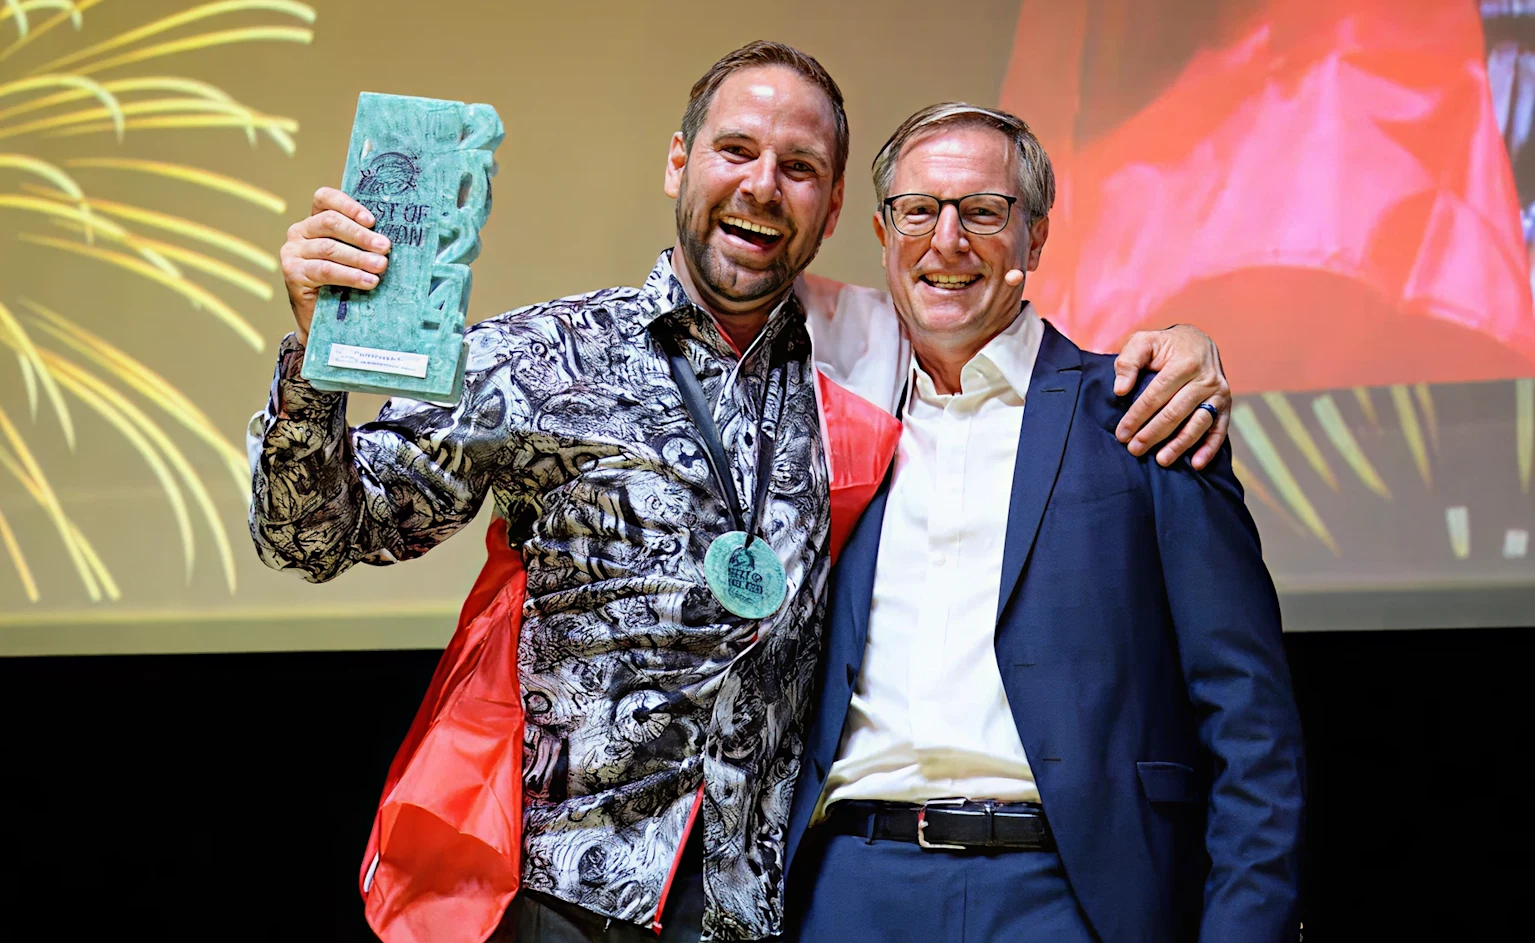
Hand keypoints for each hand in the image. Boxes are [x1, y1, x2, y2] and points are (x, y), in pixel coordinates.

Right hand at [278, 187, 390, 343]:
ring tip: (381, 266)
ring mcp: (293, 252)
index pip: (325, 199)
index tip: (372, 220)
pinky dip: (349, 275)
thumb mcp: (354, 258)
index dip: (348, 205)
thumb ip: (363, 243)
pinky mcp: (293, 273)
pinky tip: (368, 281)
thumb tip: (390, 238)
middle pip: (330, 222)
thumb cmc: (344, 284)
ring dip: (359, 257)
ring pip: (329, 248)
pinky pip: (324, 270)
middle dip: (361, 235)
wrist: (323, 322)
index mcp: (315, 221)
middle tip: (386, 247)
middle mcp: (299, 232)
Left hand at [1112, 324, 1230, 469]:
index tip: (1121, 434)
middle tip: (1134, 450)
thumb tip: (1120, 390)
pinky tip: (1196, 464)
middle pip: (1175, 413)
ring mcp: (1219, 393)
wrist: (1198, 342)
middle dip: (1152, 434)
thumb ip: (1128, 362)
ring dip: (1179, 445)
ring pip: (1198, 424)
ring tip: (1161, 460)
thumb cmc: (1165, 346)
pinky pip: (1220, 429)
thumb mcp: (1143, 342)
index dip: (1136, 417)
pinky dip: (1210, 448)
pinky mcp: (1226, 405)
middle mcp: (1205, 379)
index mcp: (1184, 363)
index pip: (1155, 396)